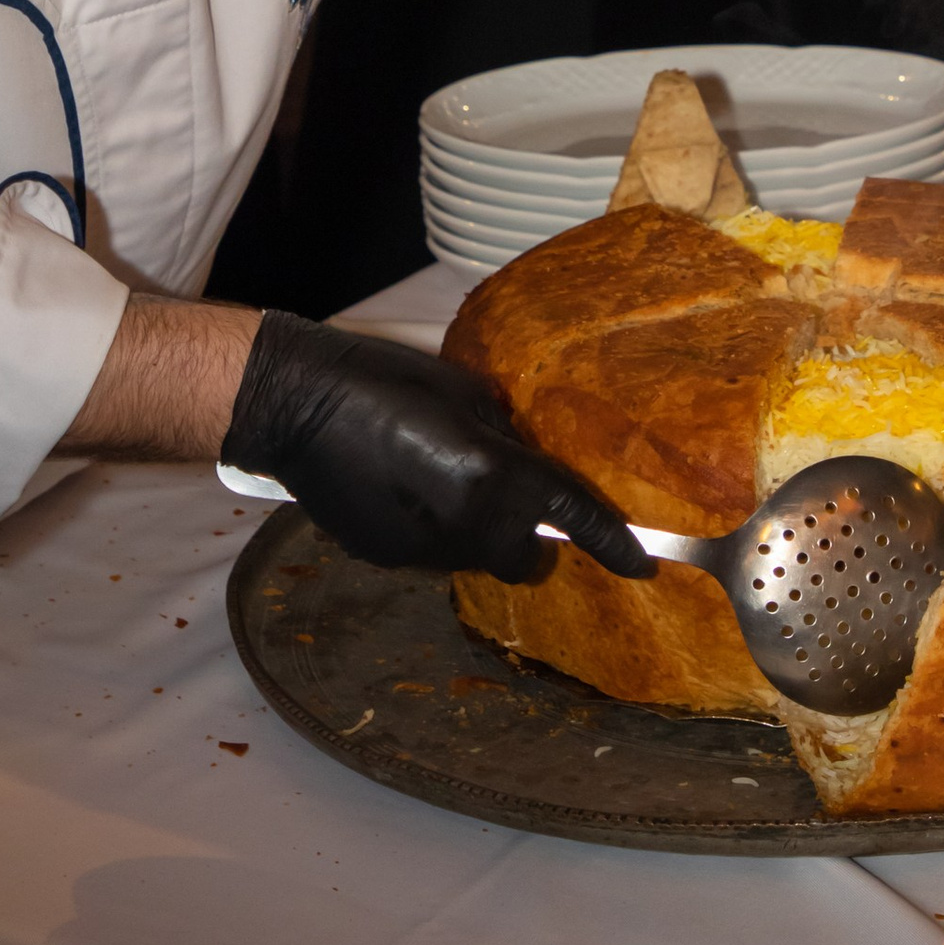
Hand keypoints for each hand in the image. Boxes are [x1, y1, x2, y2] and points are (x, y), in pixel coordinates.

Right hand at [222, 314, 656, 584]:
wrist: (300, 405)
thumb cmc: (385, 380)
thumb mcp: (465, 393)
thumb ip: (505, 435)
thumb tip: (524, 454)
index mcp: (495, 477)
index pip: (573, 518)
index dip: (613, 544)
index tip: (643, 565)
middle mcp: (468, 526)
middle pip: (523, 560)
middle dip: (527, 541)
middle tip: (509, 502)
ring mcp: (424, 551)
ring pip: (474, 558)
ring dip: (474, 533)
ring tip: (440, 484)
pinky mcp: (387, 558)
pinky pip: (430, 553)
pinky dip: (430, 532)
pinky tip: (402, 492)